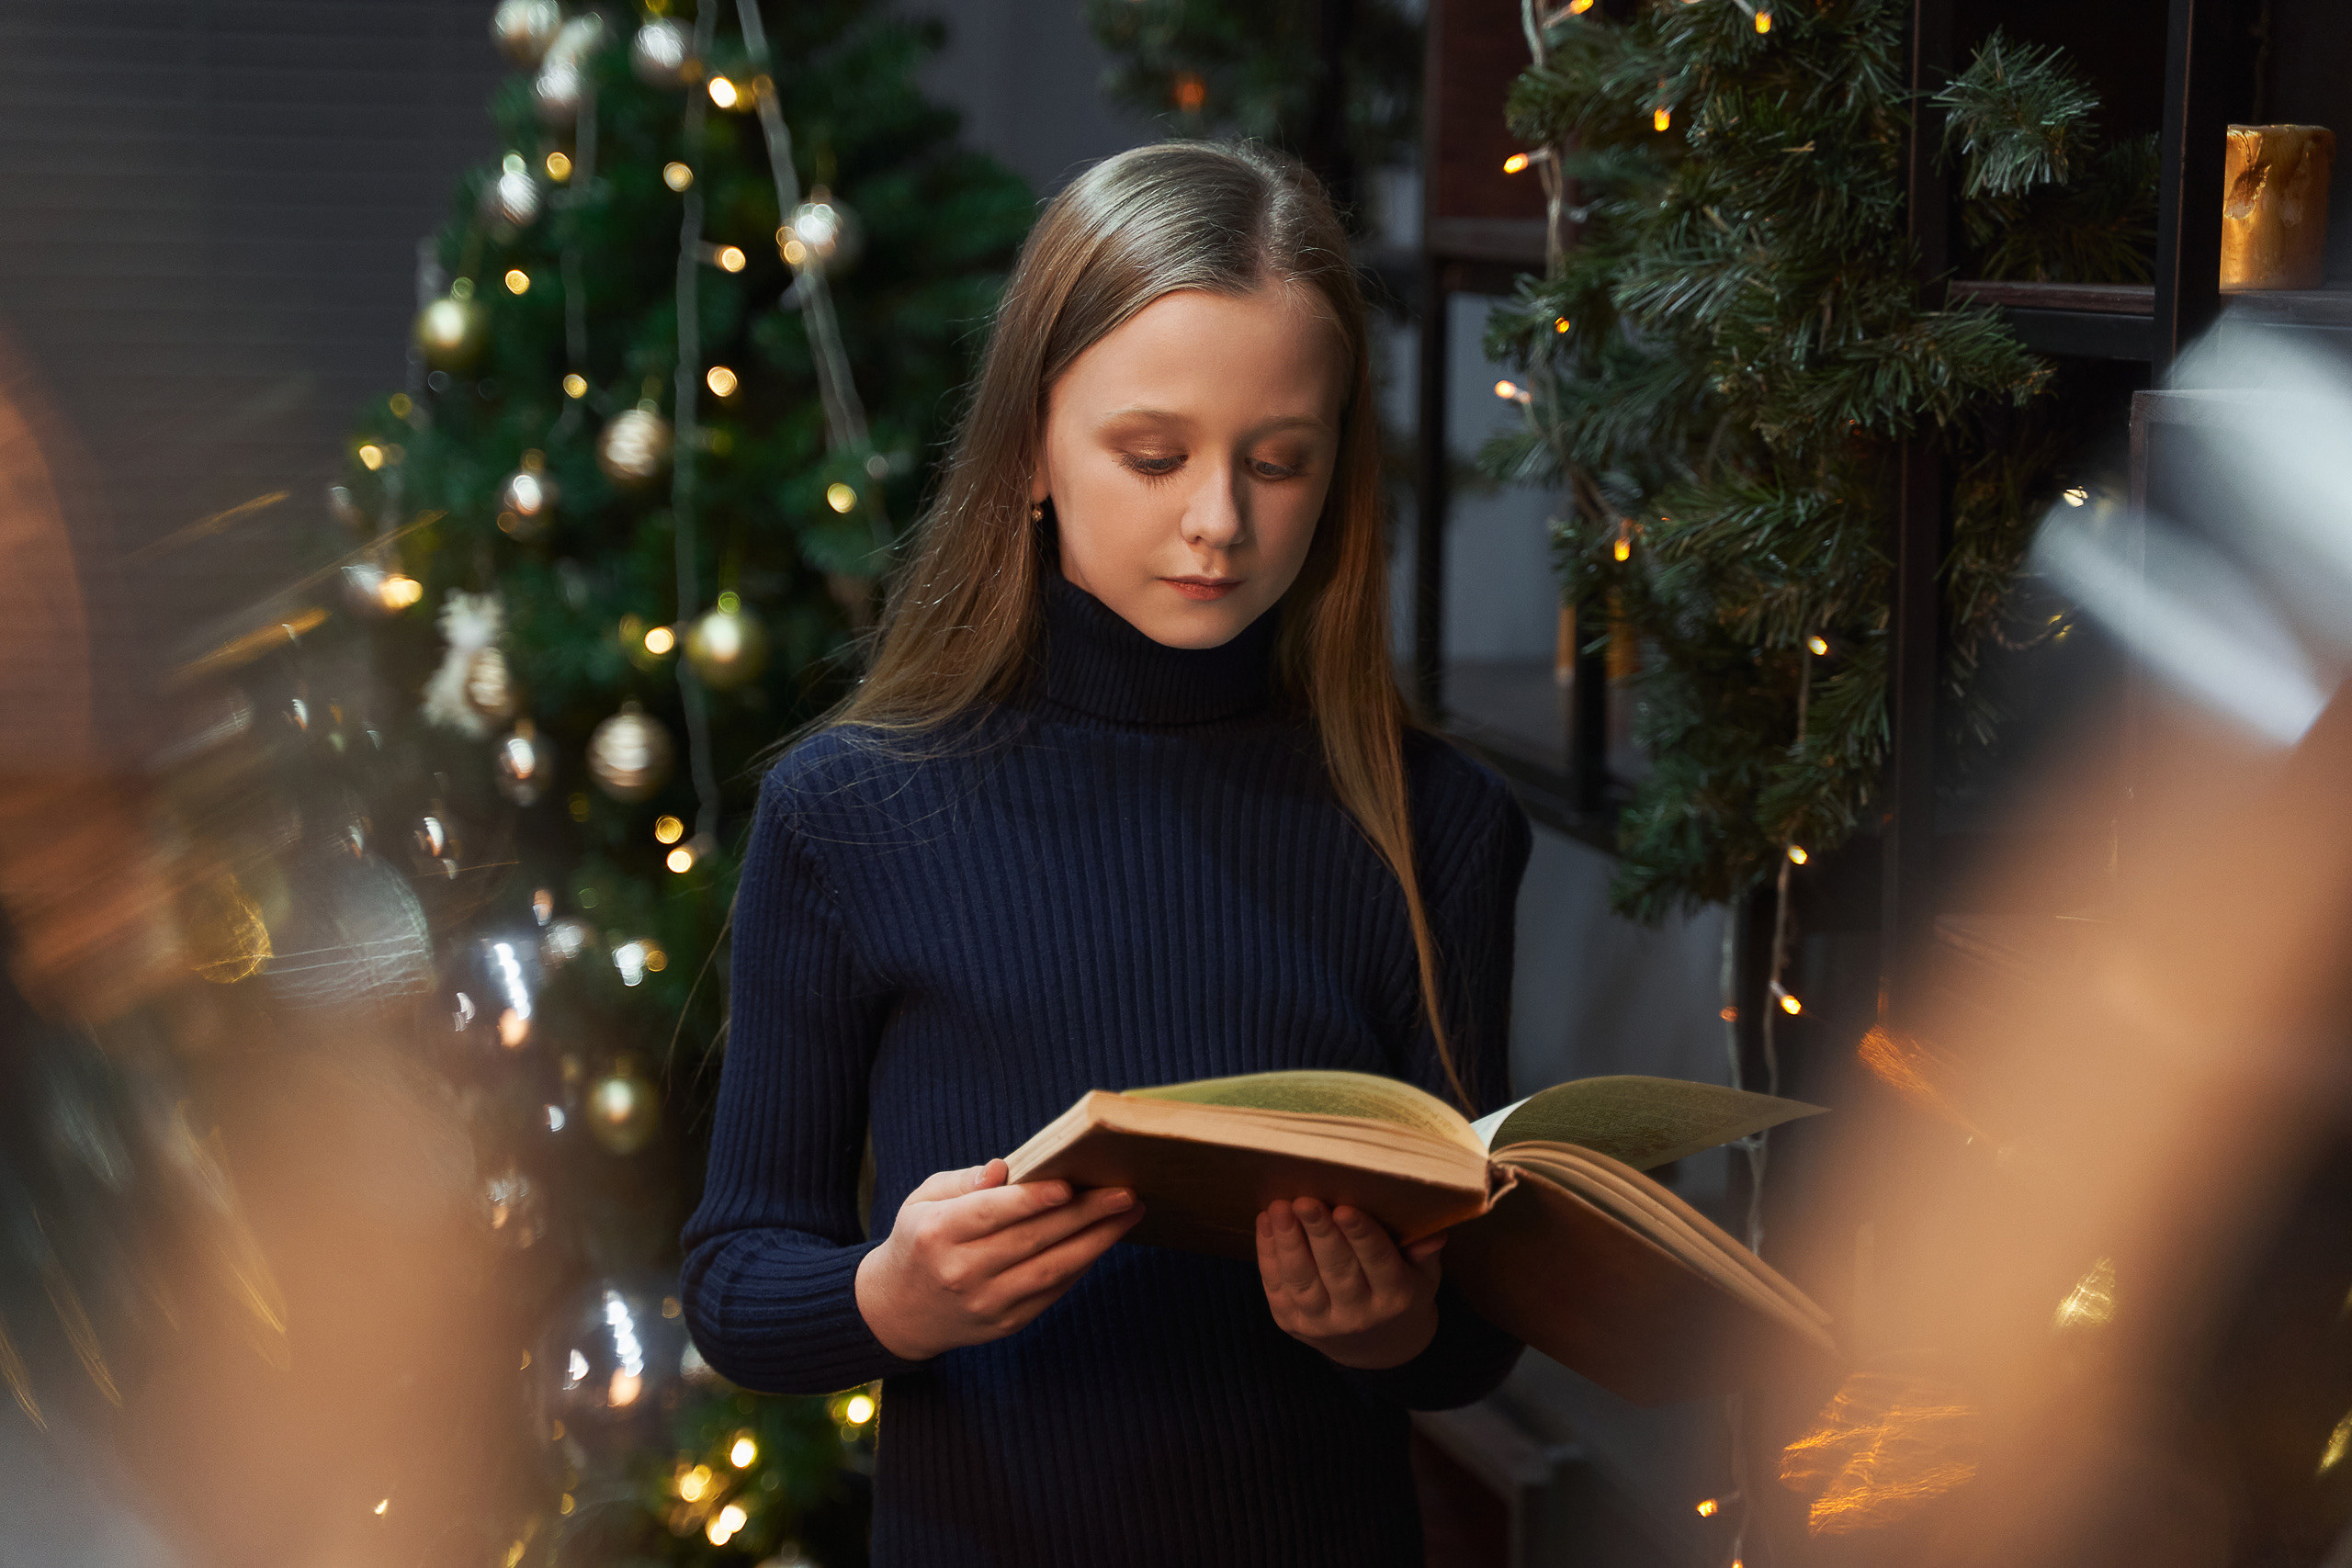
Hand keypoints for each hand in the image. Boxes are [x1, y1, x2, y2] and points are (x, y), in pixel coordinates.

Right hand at [855, 1158, 1143, 1361]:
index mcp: (936, 1234)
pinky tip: (1104, 1238)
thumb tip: (1002, 1168)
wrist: (900, 1310)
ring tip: (1129, 1214)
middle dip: (1084, 1214)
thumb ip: (964, 1182)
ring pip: (1051, 1270)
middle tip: (1124, 1192)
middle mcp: (961, 1272)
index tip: (1071, 1184)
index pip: (991, 1213)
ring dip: (1096, 1241)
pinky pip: (1053, 1290)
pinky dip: (1082, 1263)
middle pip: (1031, 1240)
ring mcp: (986, 1303)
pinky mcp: (1007, 1323)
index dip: (1032, 1199)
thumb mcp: (923, 1200)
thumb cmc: (919, 1239)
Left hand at [1255, 1197, 1442, 1369]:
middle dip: (1319, 1233)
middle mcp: (1358, 1315)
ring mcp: (1322, 1323)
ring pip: (1302, 1281)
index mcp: (1396, 1298)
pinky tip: (1266, 1223)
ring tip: (1279, 1208)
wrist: (1377, 1347)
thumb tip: (1434, 1234)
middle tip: (1305, 1200)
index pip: (1378, 1262)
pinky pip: (1277, 1288)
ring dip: (1288, 1243)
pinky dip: (1268, 1255)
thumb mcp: (1425, 1276)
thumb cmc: (1402, 1294)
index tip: (1345, 1209)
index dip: (1361, 1236)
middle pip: (1337, 1270)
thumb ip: (1424, 1252)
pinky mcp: (1292, 1324)